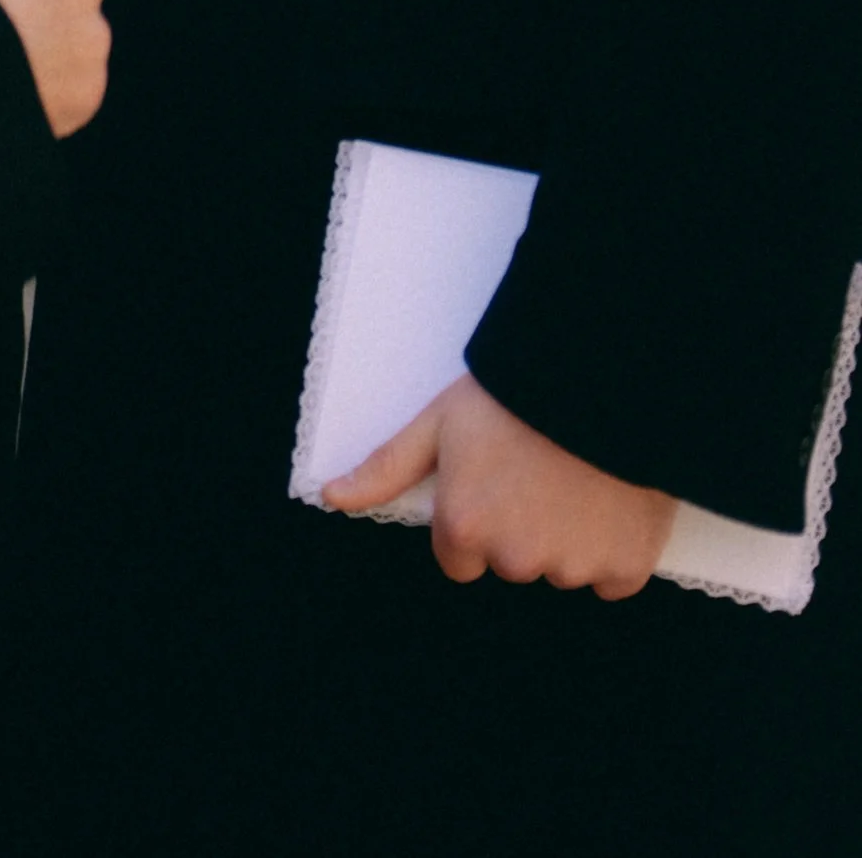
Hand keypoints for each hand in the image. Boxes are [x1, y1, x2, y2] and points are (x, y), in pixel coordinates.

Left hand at [324, 372, 676, 597]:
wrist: (600, 378)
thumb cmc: (510, 395)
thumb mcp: (438, 422)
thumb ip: (386, 468)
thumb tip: (331, 497)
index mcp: (465, 528)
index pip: (458, 559)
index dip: (472, 519)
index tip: (491, 483)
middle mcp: (515, 559)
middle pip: (509, 562)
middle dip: (518, 528)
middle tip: (533, 471)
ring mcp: (572, 568)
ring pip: (560, 568)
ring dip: (566, 537)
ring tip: (573, 476)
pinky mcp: (625, 569)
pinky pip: (611, 579)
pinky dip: (613, 549)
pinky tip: (609, 501)